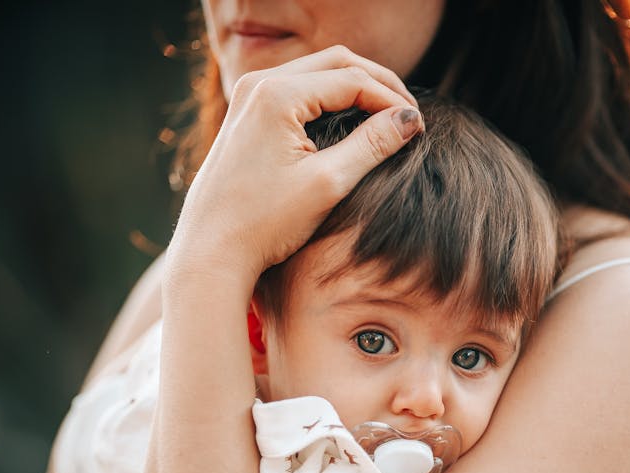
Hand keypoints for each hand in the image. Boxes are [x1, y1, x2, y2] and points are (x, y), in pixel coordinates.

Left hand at [167, 45, 422, 283]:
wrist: (210, 252)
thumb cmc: (265, 224)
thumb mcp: (328, 183)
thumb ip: (373, 145)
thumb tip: (410, 119)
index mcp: (277, 95)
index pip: (352, 80)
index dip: (392, 100)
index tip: (419, 127)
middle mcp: (258, 85)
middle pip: (335, 63)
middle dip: (377, 84)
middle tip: (409, 113)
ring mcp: (248, 98)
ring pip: (316, 74)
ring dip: (354, 89)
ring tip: (387, 116)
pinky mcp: (246, 116)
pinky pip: (297, 92)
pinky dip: (329, 101)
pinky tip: (351, 124)